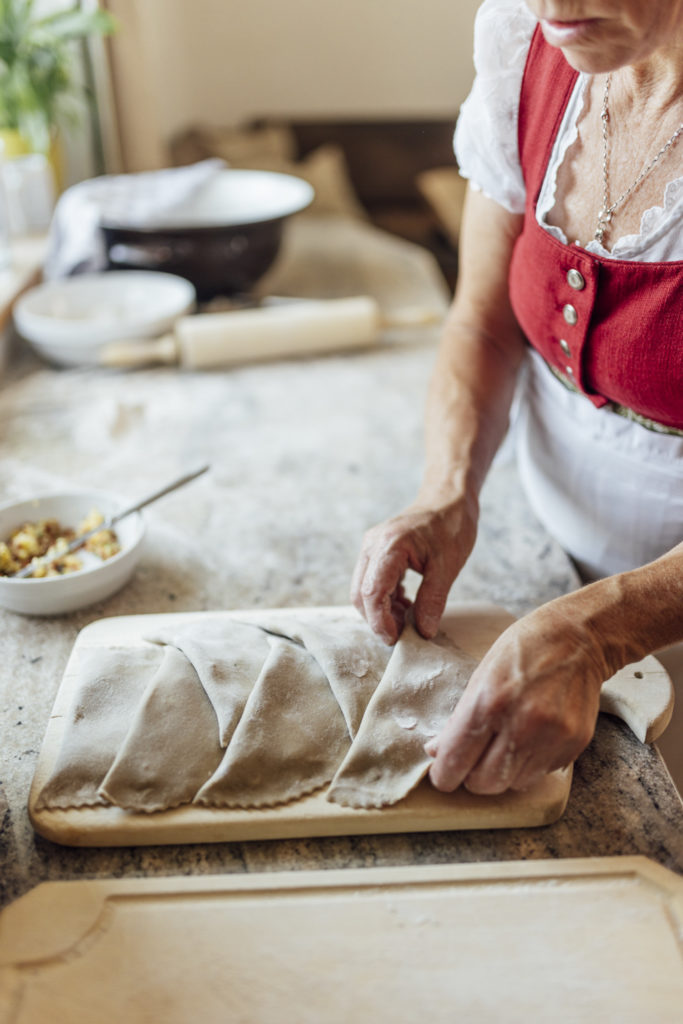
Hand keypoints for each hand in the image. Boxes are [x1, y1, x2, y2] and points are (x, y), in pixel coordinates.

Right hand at [351, 497, 477, 644]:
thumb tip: (423, 631)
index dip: (380, 621)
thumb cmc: (451, 526)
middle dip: (377, 619)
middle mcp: (373, 546)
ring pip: (364, 589)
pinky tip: (407, 605)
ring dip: (382, 610)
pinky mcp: (377, 552)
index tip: (395, 639)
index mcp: (389, 546)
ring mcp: (372, 548)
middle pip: (360, 594)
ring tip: (408, 620)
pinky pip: (372, 581)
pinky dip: (385, 599)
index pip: (372, 592)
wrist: (447, 499)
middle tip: (402, 635)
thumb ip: (433, 599)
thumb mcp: (448, 566)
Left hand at [426, 600, 608, 793]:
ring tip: (507, 743)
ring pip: (514, 784)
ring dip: (504, 772)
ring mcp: (551, 737)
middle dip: (473, 778)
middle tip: (473, 761)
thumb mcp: (480, 675)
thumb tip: (437, 752)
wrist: (578, 639)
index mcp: (488, 702)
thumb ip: (459, 718)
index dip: (444, 774)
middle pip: (484, 783)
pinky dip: (530, 764)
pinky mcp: (574, 744)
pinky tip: (532, 737)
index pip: (455, 761)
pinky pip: (541, 773)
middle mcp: (521, 724)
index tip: (443, 775)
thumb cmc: (523, 650)